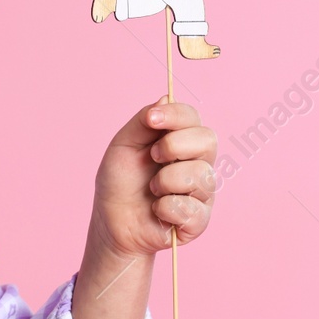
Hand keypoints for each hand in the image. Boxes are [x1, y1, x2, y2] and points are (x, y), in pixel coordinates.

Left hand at [88, 100, 216, 260]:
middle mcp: (197, 162)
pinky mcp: (199, 219)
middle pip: (207, 140)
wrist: (111, 222)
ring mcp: (202, 191)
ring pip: (200, 174)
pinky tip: (157, 211)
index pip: (193, 118)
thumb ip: (144, 121)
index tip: (152, 119)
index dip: (176, 115)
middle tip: (152, 157)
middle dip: (174, 145)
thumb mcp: (124, 145)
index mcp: (180, 141)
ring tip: (152, 190)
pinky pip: (192, 207)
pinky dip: (166, 208)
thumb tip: (166, 96)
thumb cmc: (119, 183)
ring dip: (166, 181)